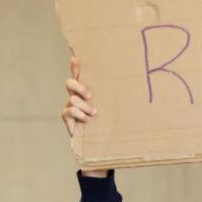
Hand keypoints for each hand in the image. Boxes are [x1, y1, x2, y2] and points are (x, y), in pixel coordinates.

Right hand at [61, 57, 107, 177]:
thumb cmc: (108, 123)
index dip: (75, 66)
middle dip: (79, 87)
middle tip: (90, 95)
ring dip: (85, 107)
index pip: (79, 75)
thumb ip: (116, 97)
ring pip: (73, 98)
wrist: (100, 143)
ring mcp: (70, 106)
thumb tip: (135, 83)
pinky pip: (70, 110)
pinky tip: (88, 120)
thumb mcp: (113, 109)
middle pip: (70, 83)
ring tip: (94, 114)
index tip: (76, 58)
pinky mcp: (66, 116)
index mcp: (86, 91)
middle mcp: (76, 95)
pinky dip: (80, 115)